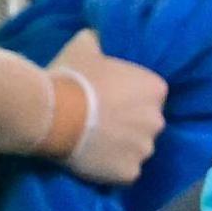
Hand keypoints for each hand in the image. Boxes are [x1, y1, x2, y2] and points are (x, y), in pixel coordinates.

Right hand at [50, 31, 166, 185]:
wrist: (53, 114)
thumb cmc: (72, 76)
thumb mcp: (87, 44)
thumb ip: (102, 41)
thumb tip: (100, 36)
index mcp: (156, 88)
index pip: (150, 94)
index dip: (129, 97)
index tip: (109, 98)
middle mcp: (158, 120)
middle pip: (146, 123)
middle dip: (129, 122)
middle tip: (100, 120)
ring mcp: (144, 149)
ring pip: (136, 148)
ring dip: (121, 146)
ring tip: (95, 142)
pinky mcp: (129, 174)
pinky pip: (124, 171)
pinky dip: (112, 168)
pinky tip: (94, 159)